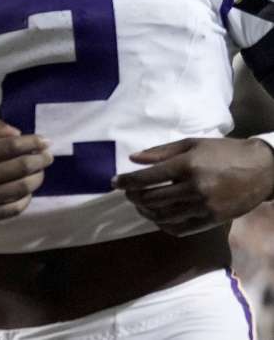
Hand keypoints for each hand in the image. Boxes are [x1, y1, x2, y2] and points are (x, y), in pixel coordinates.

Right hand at [0, 118, 52, 226]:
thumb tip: (18, 133)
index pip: (10, 147)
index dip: (32, 142)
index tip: (45, 141)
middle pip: (21, 167)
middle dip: (40, 159)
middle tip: (48, 156)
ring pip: (23, 187)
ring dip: (37, 177)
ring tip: (40, 171)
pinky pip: (17, 207)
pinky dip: (27, 197)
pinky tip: (27, 189)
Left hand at [114, 137, 273, 236]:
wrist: (262, 169)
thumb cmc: (224, 152)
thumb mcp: (192, 144)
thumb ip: (161, 152)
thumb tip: (133, 159)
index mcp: (187, 166)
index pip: (147, 178)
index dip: (126, 181)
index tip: (114, 182)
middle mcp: (194, 188)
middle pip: (152, 199)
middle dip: (134, 197)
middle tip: (128, 193)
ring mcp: (204, 206)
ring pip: (164, 216)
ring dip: (146, 212)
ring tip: (141, 205)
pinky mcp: (213, 220)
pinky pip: (181, 229)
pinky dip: (164, 225)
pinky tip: (158, 218)